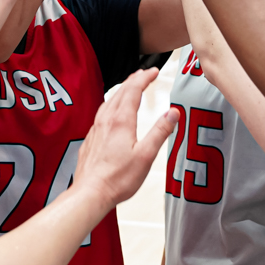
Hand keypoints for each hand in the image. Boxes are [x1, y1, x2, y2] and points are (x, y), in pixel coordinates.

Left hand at [71, 69, 179, 211]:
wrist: (91, 192)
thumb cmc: (118, 178)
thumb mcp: (146, 155)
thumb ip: (160, 132)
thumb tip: (173, 112)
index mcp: (121, 121)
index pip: (133, 90)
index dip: (144, 78)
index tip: (154, 71)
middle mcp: (106, 121)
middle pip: (120, 92)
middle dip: (133, 80)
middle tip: (144, 74)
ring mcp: (96, 129)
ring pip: (108, 102)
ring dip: (121, 91)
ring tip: (129, 88)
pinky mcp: (91, 139)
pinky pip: (101, 114)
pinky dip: (111, 105)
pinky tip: (111, 113)